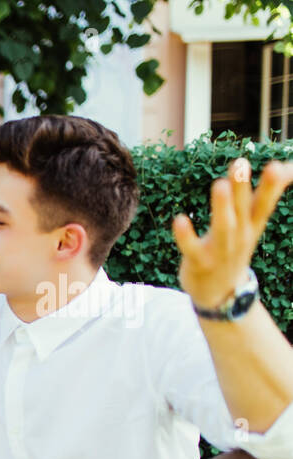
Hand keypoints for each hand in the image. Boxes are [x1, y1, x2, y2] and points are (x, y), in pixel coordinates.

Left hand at [173, 158, 292, 310]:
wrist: (220, 293)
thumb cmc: (235, 247)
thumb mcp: (254, 223)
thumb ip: (266, 194)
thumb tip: (288, 165)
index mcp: (252, 225)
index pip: (264, 203)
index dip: (271, 187)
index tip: (276, 167)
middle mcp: (239, 235)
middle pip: (242, 209)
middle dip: (242, 187)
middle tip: (241, 163)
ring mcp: (220, 250)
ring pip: (222, 226)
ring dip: (221, 207)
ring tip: (219, 184)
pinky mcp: (199, 262)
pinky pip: (191, 247)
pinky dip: (186, 235)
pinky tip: (179, 219)